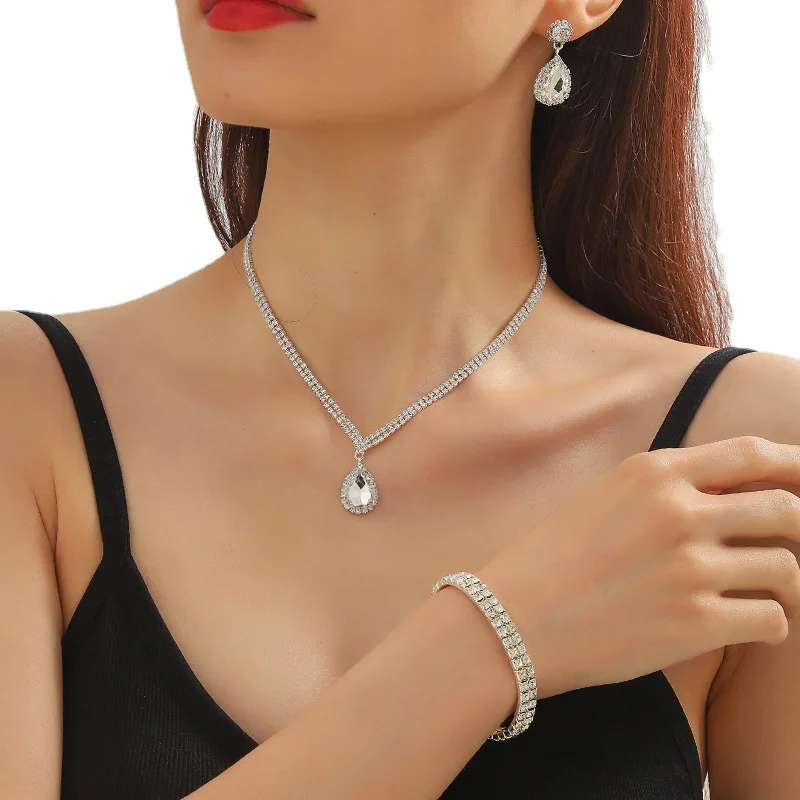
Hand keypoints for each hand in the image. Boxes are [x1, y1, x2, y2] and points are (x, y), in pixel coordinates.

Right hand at [478, 436, 799, 699]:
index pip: (752, 453)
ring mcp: (690, 566)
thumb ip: (661, 488)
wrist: (511, 619)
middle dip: (796, 527)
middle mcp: (679, 511)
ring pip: (787, 567)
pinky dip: (769, 624)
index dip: (794, 464)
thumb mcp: (601, 498)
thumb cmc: (548, 559)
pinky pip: (774, 619)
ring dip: (782, 582)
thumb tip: (723, 493)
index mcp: (653, 472)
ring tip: (761, 592)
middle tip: (784, 547)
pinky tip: (744, 624)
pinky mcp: (697, 623)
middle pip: (785, 508)